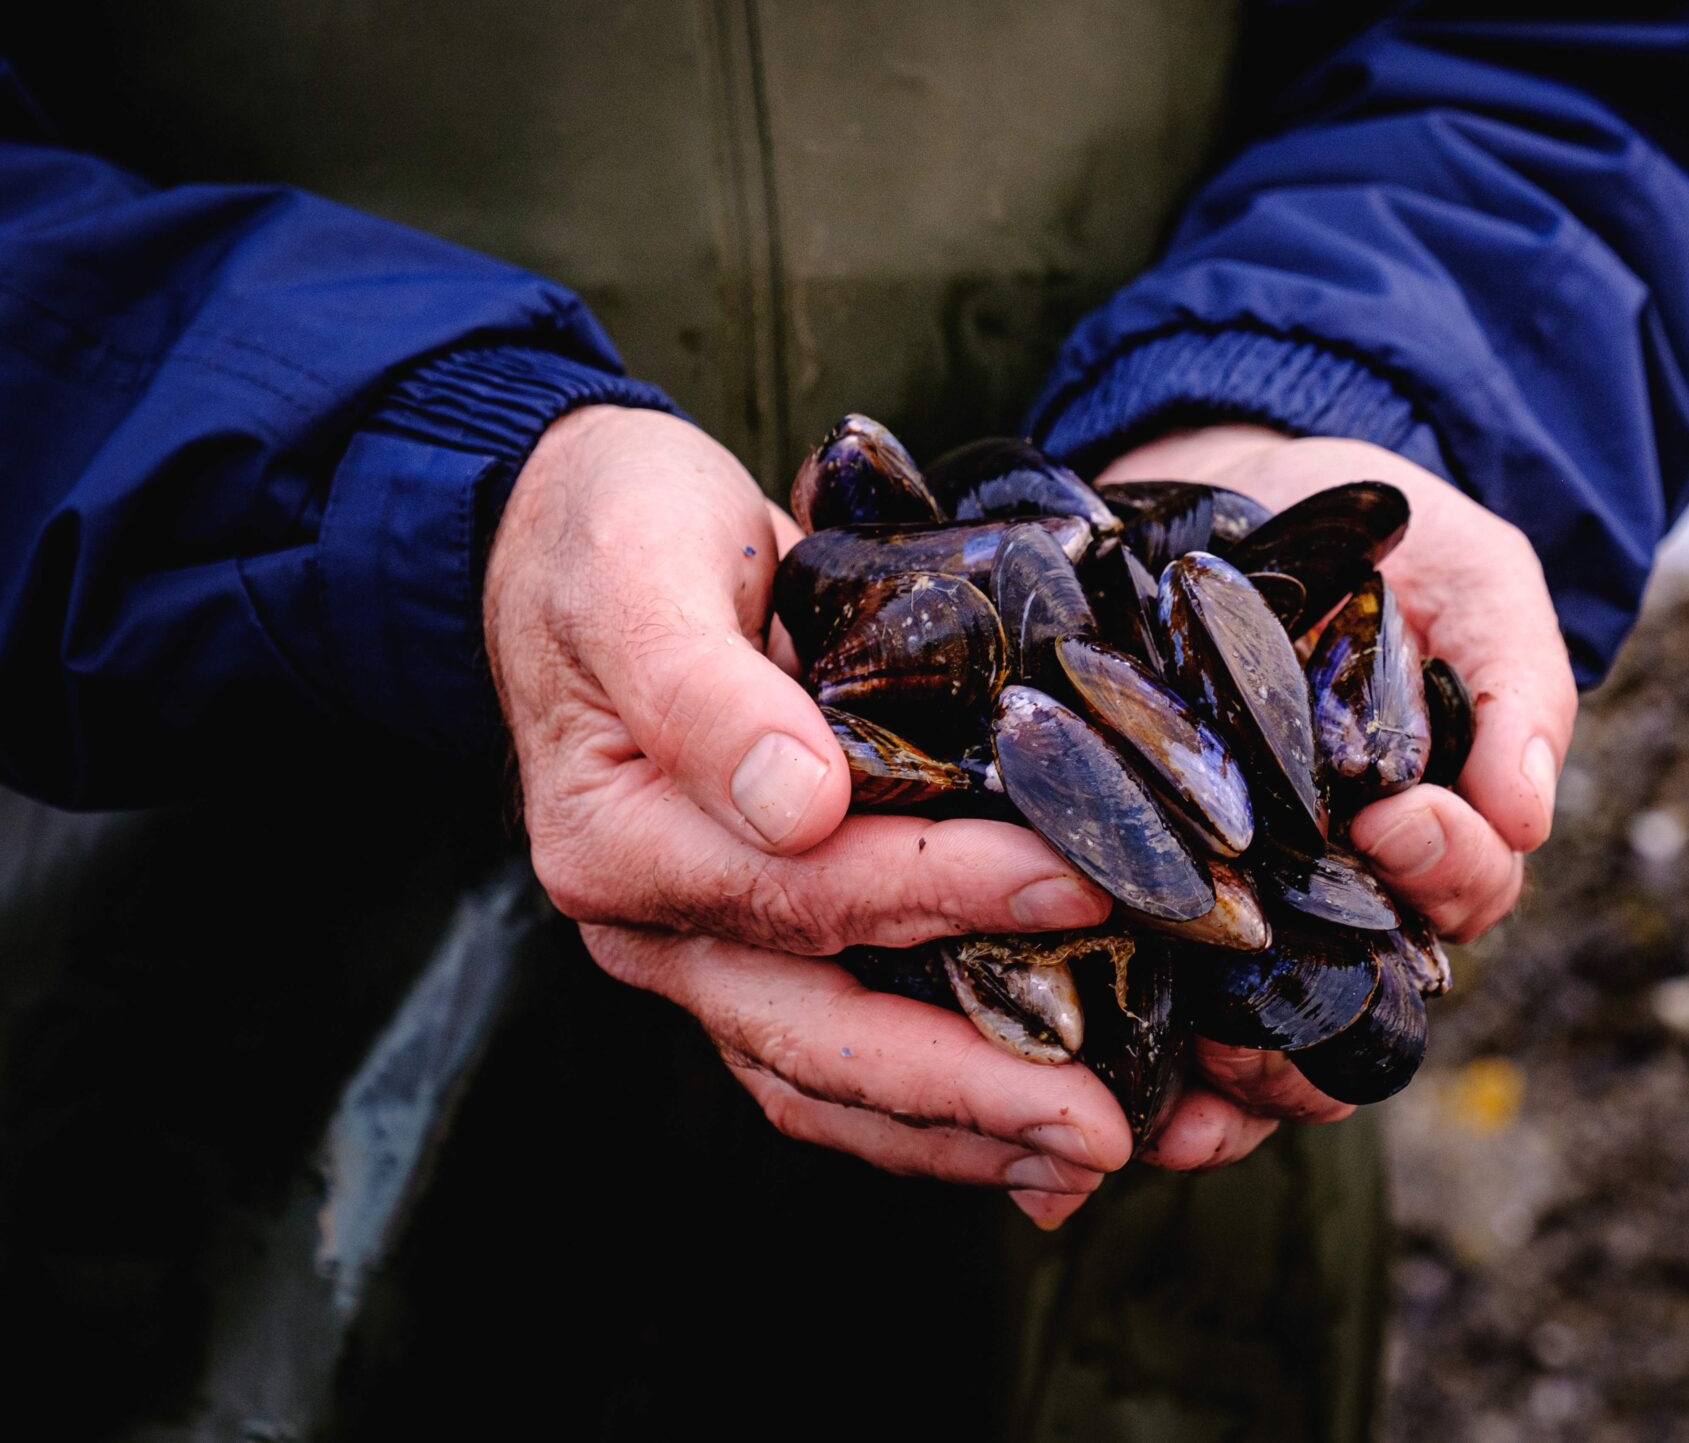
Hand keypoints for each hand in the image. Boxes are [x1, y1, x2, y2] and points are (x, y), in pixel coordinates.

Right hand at [485, 407, 1127, 1226]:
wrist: (578, 536)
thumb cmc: (614, 535)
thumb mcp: (642, 569)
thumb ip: (704, 689)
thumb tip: (796, 802)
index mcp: (620, 839)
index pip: (804, 893)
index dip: (947, 897)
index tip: (1082, 887)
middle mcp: (659, 925)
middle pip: (823, 1040)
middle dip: (975, 1092)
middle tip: (1111, 1128)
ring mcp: (710, 951)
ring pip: (839, 1080)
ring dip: (972, 1132)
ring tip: (1107, 1154)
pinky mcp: (764, 947)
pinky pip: (850, 1056)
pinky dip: (944, 1107)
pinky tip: (1041, 1140)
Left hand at [1093, 424, 1575, 1170]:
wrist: (1236, 480)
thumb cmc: (1378, 533)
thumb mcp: (1475, 579)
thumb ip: (1518, 682)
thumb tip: (1528, 810)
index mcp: (1432, 830)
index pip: (1462, 890)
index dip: (1443, 868)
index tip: (1397, 818)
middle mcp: (1345, 883)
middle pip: (1360, 1002)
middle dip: (1322, 1026)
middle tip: (1272, 1014)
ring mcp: (1244, 891)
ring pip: (1260, 1028)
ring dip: (1234, 1072)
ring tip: (1192, 1074)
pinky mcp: (1142, 875)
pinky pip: (1151, 990)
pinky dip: (1142, 1056)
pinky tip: (1112, 1090)